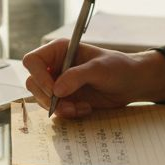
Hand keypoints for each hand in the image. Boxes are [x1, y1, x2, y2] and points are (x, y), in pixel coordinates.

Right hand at [21, 40, 164, 118]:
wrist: (132, 84)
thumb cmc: (118, 68)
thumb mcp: (99, 68)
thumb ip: (77, 76)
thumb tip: (56, 90)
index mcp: (59, 50)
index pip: (33, 61)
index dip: (39, 77)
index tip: (55, 91)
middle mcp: (55, 66)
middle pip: (33, 83)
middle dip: (48, 98)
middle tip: (67, 105)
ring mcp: (59, 83)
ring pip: (42, 99)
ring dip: (59, 108)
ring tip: (80, 108)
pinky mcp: (65, 98)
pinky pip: (55, 109)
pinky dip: (67, 113)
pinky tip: (84, 109)